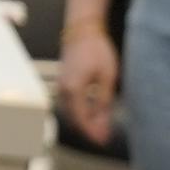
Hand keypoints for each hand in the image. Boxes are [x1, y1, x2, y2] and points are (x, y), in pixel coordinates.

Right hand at [56, 20, 120, 146]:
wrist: (83, 29)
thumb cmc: (96, 49)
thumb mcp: (107, 77)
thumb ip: (104, 101)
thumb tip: (103, 122)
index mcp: (74, 90)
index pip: (82, 120)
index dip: (93, 133)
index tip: (104, 141)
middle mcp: (63, 90)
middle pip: (74, 119)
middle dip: (89, 130)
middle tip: (105, 137)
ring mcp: (61, 85)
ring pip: (72, 112)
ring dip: (85, 121)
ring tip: (101, 127)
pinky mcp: (64, 81)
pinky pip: (70, 103)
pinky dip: (81, 111)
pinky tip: (94, 112)